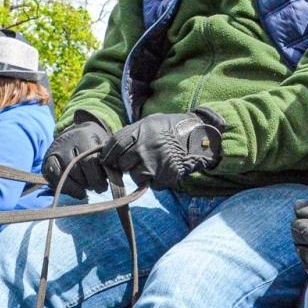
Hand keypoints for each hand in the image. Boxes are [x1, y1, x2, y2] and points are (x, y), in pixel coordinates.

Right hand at [41, 115, 113, 198]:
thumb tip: (115, 177)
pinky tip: (77, 192)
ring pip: (64, 175)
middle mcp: (66, 142)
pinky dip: (66, 189)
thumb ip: (109, 160)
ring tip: (87, 191)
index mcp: (83, 136)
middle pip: (76, 170)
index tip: (103, 186)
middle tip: (97, 189)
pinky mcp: (47, 160)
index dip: (97, 177)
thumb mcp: (103, 147)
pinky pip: (54, 178)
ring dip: (77, 188)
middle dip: (89, 183)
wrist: (75, 134)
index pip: (89, 161)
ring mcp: (55, 151)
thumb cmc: (94, 145)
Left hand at [100, 108, 224, 189]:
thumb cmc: (172, 128)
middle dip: (125, 165)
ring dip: (140, 173)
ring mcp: (153, 165)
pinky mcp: (163, 178)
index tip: (108, 159)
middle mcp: (144, 148)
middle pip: (122, 164)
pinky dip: (155, 180)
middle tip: (133, 161)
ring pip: (135, 176)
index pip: (113, 147)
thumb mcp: (150, 122)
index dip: (108, 155)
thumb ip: (131, 134)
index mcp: (139, 132)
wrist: (199, 139)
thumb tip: (110, 148)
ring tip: (152, 165)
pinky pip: (151, 184)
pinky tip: (163, 170)